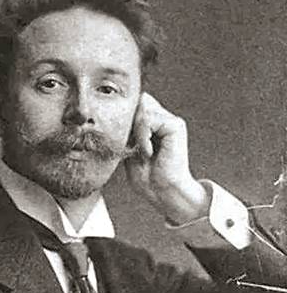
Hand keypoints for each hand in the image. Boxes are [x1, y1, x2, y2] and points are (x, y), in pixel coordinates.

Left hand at [125, 92, 210, 223]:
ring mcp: (171, 121)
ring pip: (143, 107)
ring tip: (142, 152)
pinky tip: (148, 152)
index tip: (123, 139)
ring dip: (136, 131)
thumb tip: (115, 112)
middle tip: (132, 146)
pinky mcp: (176, 126)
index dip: (127, 115)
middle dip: (130, 121)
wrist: (162, 192)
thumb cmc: (146, 176)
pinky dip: (143, 136)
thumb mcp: (129, 148)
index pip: (137, 103)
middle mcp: (164, 119)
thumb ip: (127, 129)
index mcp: (154, 123)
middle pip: (139, 100)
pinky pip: (150, 118)